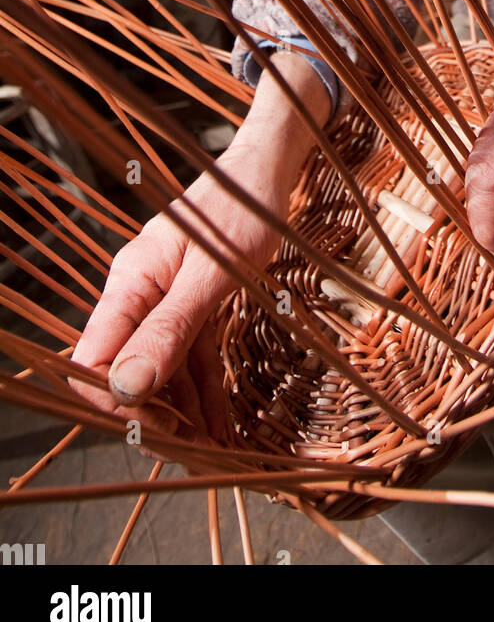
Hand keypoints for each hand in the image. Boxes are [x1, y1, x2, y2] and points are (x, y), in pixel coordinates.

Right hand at [69, 51, 329, 455]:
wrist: (271, 169)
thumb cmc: (244, 207)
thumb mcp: (213, 272)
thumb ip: (170, 327)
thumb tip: (128, 385)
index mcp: (131, 281)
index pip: (94, 360)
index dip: (115, 401)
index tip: (156, 429)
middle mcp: (140, 291)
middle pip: (128, 370)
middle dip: (155, 415)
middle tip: (194, 452)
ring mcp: (165, 297)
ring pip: (162, 368)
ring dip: (183, 410)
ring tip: (211, 450)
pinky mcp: (193, 299)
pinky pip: (189, 354)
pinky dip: (203, 388)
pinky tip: (220, 421)